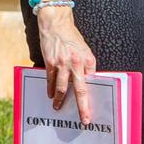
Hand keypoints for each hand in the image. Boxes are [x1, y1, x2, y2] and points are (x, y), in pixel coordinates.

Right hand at [35, 6, 96, 124]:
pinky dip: (50, 89)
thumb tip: (89, 81)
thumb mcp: (86, 51)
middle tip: (84, 118)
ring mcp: (63, 64)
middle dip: (83, 107)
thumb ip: (87, 66)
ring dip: (60, 100)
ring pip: (62, 88)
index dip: (93, 97)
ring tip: (58, 107)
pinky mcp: (50, 63)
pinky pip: (50, 80)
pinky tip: (50, 95)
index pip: (93, 84)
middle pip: (81, 90)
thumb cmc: (73, 39)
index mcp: (89, 61)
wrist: (57, 25)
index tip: (93, 109)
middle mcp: (77, 64)